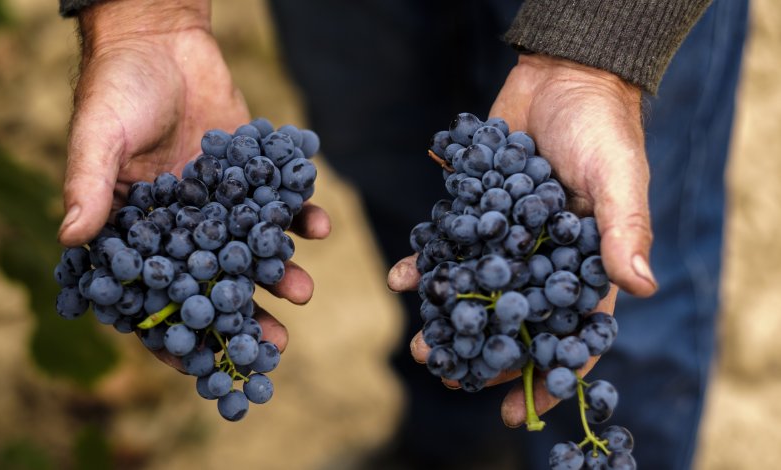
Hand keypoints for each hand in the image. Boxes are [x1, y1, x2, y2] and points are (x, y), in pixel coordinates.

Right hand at [57, 0, 330, 366]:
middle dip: (243, 316)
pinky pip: (278, 204)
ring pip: (250, 251)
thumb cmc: (117, 86)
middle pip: (213, 284)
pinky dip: (299, 216)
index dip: (176, 333)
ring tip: (302, 292)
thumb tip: (70, 239)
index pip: (154, 296)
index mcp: (135, 230)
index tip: (202, 366)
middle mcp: (181, 226)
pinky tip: (318, 227)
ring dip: (277, 274)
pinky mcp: (251, 176)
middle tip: (273, 345)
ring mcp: (219, 204)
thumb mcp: (97, 134)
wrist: (161, 37)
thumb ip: (87, 184)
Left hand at [388, 52, 654, 424]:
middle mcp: (543, 259)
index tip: (518, 412)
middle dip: (483, 351)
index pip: (570, 331)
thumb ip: (624, 230)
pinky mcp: (476, 211)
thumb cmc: (602, 128)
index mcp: (586, 264)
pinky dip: (428, 263)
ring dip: (450, 317)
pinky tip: (404, 279)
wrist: (561, 76)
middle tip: (450, 376)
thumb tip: (642, 286)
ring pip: (476, 291)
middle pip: (514, 320)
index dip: (548, 374)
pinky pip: (450, 246)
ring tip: (421, 344)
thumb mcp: (618, 177)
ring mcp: (507, 238)